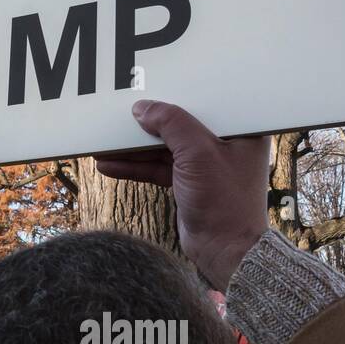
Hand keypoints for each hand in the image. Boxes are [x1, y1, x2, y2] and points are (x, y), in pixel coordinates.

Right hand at [94, 101, 270, 289]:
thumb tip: (144, 108)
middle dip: (146, 127)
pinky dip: (136, 167)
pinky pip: (158, 167)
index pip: (204, 103)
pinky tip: (110, 165)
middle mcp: (224, 144)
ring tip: (103, 146)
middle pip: (178, 125)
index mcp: (241, 130)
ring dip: (134, 149)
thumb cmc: (226, 202)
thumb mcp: (198, 153)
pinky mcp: (188, 182)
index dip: (175, 97)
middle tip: (119, 118)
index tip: (147, 93)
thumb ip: (171, 124)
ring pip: (163, 148)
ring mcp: (205, 164)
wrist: (225, 250)